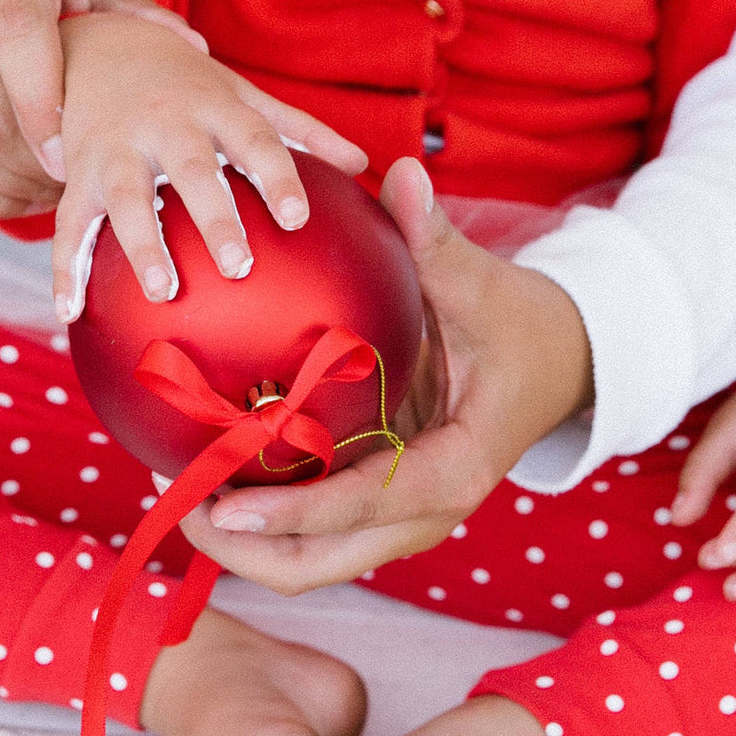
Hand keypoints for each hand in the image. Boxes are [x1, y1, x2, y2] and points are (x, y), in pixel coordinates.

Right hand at [52, 11, 366, 315]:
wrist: (97, 43)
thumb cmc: (188, 84)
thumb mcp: (243, 96)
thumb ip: (300, 131)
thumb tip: (363, 165)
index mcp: (214, 107)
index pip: (255, 140)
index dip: (276, 177)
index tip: (297, 219)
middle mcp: (165, 125)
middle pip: (192, 170)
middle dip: (213, 215)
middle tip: (239, 266)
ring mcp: (115, 148)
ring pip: (126, 197)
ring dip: (142, 244)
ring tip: (164, 291)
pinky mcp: (77, 174)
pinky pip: (67, 223)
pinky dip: (65, 268)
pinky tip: (71, 314)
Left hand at [169, 157, 593, 594]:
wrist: (554, 366)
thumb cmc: (520, 327)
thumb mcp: (485, 286)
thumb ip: (438, 242)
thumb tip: (404, 172)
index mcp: (456, 468)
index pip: (366, 505)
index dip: (295, 514)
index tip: (224, 510)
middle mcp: (428, 511)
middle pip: (323, 564)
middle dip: (247, 552)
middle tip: (181, 505)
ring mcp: (404, 517)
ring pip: (313, 561)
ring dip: (247, 544)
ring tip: (185, 494)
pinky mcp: (385, 506)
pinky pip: (318, 531)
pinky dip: (268, 518)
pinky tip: (221, 474)